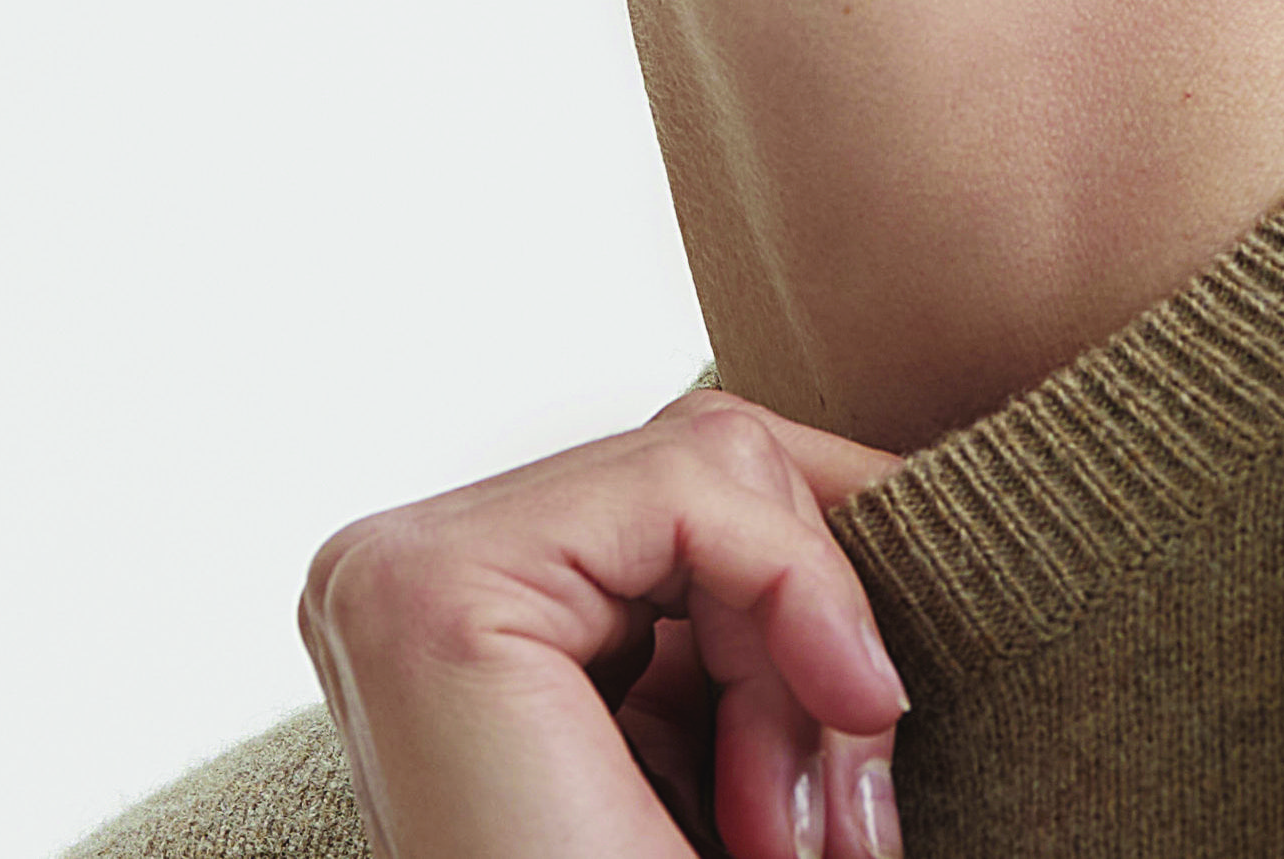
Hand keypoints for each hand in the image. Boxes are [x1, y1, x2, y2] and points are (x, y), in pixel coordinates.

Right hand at [299, 390, 908, 858]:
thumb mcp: (737, 753)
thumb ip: (758, 617)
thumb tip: (897, 471)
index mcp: (445, 615)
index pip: (674, 483)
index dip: (816, 582)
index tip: (873, 738)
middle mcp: (386, 575)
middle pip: (696, 463)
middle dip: (808, 636)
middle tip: (828, 828)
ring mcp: (391, 575)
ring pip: (708, 470)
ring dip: (802, 665)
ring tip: (788, 839)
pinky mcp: (432, 594)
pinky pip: (691, 489)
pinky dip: (797, 611)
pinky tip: (786, 799)